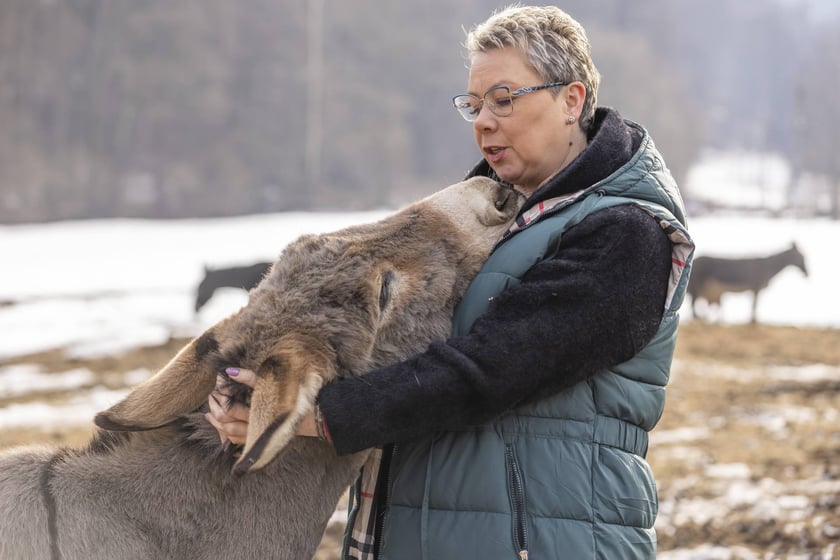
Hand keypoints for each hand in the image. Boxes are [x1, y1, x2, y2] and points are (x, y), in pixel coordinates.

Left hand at [205, 367, 321, 444]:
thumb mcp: (273, 385)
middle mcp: (256, 428)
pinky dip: (230, 437)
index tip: (214, 391)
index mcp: (257, 413)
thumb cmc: (295, 398)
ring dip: (219, 427)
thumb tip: (228, 371)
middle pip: (227, 425)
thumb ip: (250, 378)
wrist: (317, 416)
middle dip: (215, 414)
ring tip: (212, 417)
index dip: (219, 401)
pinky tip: (226, 430)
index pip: (229, 410)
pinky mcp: (263, 441)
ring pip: (232, 436)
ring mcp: (259, 437)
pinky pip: (240, 444)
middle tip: (211, 401)